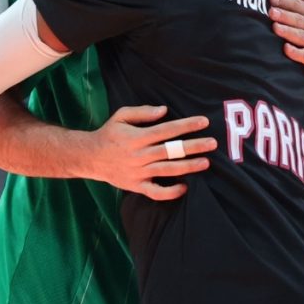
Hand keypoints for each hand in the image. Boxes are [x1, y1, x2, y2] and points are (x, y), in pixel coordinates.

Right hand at [85, 105, 216, 201]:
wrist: (90, 157)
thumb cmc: (109, 134)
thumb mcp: (121, 116)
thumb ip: (142, 112)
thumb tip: (164, 110)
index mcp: (137, 137)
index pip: (167, 130)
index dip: (186, 125)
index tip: (204, 121)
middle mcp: (140, 155)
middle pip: (171, 151)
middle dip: (194, 146)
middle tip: (212, 143)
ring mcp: (139, 172)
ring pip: (168, 170)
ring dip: (188, 167)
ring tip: (206, 162)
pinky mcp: (137, 186)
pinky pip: (156, 193)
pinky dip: (170, 192)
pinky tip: (184, 187)